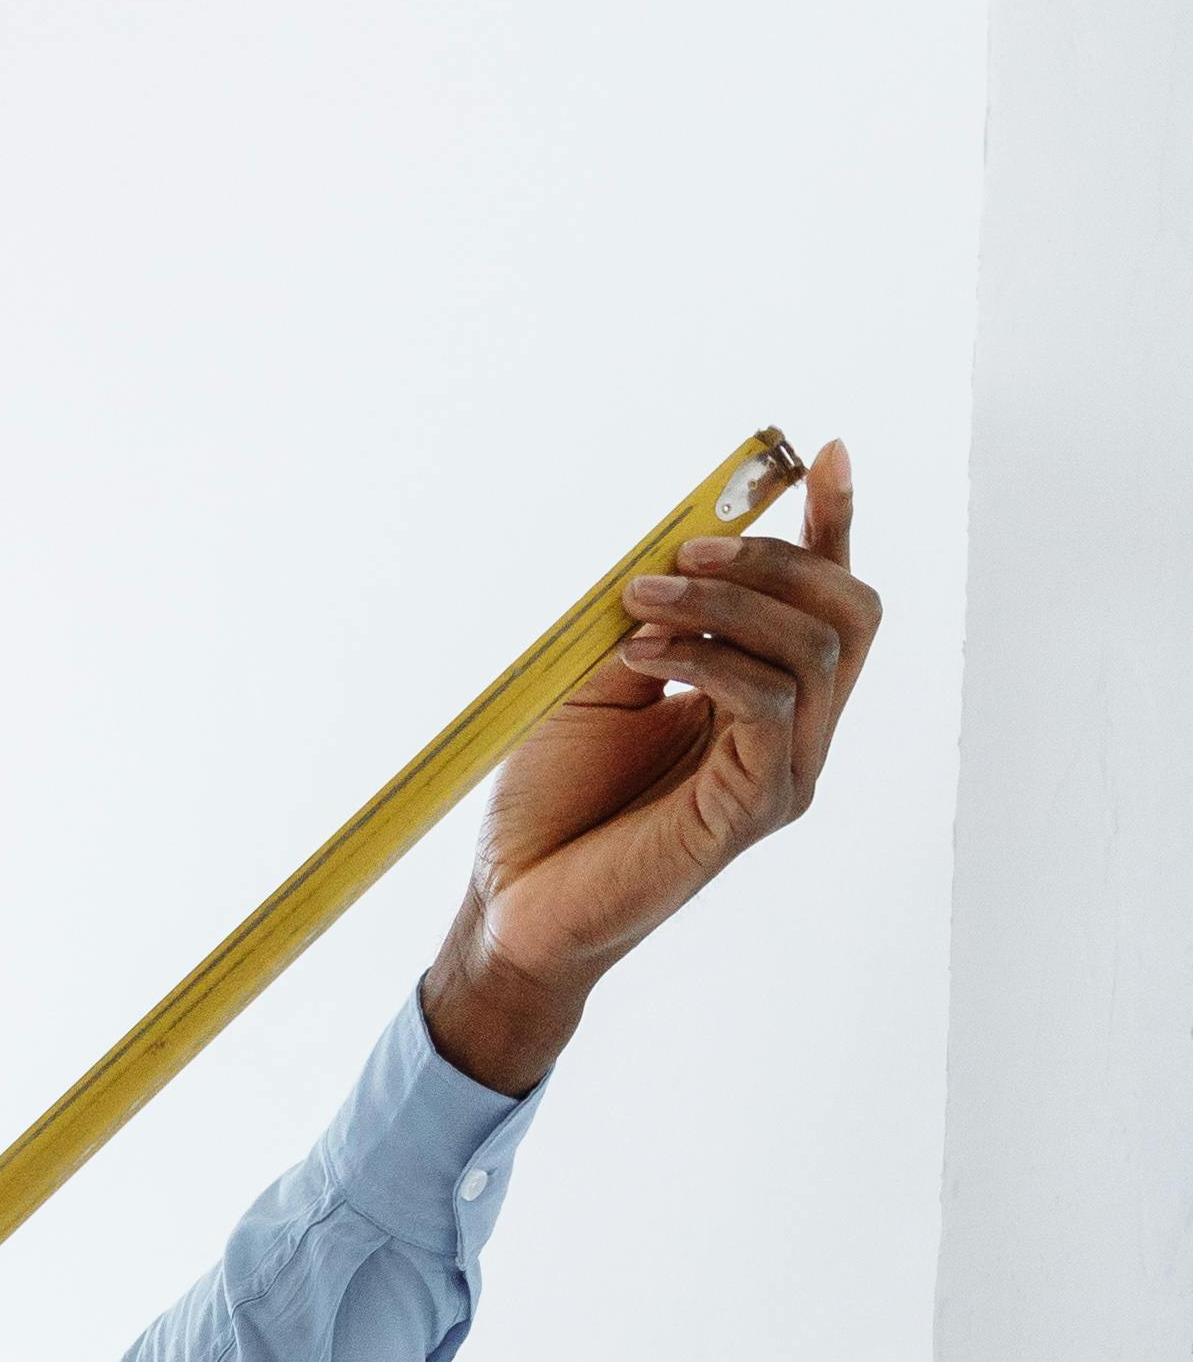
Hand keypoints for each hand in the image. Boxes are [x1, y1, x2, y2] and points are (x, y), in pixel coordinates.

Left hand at [419, 438, 880, 1095]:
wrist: (512, 906)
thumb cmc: (550, 805)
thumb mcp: (601, 680)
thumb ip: (658, 619)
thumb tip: (687, 542)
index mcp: (759, 701)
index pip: (824, 602)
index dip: (835, 524)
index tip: (825, 454)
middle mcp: (790, 736)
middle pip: (848, 613)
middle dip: (777, 557)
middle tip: (688, 548)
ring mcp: (783, 774)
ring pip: (813, 648)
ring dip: (727, 602)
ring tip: (642, 600)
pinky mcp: (756, 808)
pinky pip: (767, 703)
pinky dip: (708, 658)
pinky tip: (645, 654)